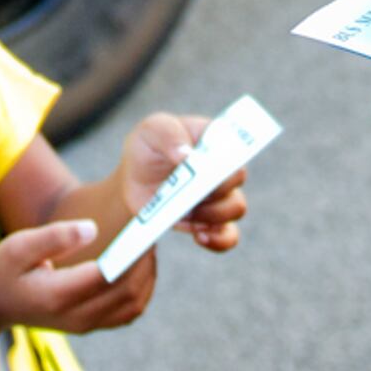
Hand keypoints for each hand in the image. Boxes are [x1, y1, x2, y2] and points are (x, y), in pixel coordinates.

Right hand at [0, 218, 154, 335]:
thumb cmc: (3, 271)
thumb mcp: (18, 246)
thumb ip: (55, 237)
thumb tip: (93, 228)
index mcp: (57, 296)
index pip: (107, 276)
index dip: (129, 253)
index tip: (142, 228)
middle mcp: (76, 316)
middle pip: (127, 293)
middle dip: (143, 263)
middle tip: (149, 233)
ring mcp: (85, 325)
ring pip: (133, 305)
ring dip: (146, 277)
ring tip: (145, 248)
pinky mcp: (90, 325)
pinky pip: (128, 312)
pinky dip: (140, 291)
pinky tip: (137, 268)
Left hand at [113, 112, 250, 253]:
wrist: (134, 179)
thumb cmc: (148, 147)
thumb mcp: (150, 130)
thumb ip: (168, 134)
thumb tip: (186, 155)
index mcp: (213, 139)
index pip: (235, 141)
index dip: (230, 152)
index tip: (213, 162)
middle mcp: (222, 167)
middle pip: (237, 176)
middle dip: (217, 185)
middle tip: (194, 188)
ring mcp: (218, 196)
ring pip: (236, 207)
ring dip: (215, 212)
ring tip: (190, 213)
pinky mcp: (210, 221)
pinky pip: (228, 236)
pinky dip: (219, 240)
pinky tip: (200, 236)